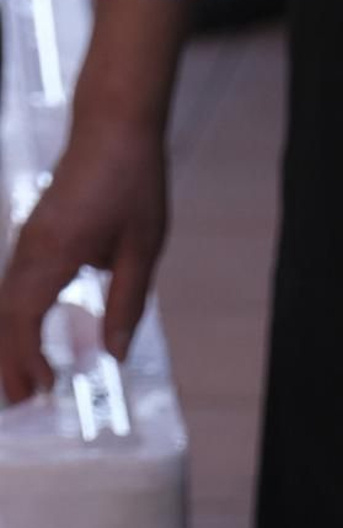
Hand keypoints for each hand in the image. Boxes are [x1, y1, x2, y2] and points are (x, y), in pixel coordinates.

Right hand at [0, 114, 167, 400]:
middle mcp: (33, 246)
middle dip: (9, 360)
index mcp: (55, 250)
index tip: (43, 390)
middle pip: (6, 313)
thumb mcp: (143, 249)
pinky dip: (15, 319)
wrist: (112, 123)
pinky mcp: (36, 235)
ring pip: (6, 300)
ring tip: (19, 384)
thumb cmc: (130, 179)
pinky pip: (14, 285)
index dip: (29, 356)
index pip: (27, 315)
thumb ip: (127, 303)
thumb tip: (114, 353)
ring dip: (8, 343)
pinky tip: (24, 341)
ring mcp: (30, 239)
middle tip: (19, 404)